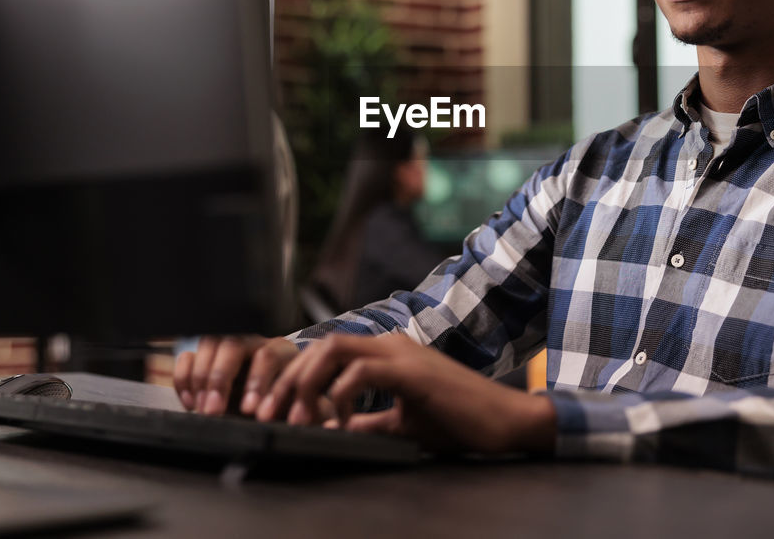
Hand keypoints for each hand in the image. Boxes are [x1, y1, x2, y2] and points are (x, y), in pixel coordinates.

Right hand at [173, 335, 297, 415]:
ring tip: (202, 409)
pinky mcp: (206, 357)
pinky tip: (191, 403)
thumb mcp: (289, 406)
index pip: (267, 356)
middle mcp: (254, 342)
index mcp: (281, 351)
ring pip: (208, 345)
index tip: (249, 410)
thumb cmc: (283, 403)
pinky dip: (184, 379)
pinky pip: (188, 357)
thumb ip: (279, 406)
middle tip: (213, 411)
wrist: (273, 402)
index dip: (256, 382)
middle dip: (219, 378)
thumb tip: (263, 414)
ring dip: (200, 379)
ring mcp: (227, 346)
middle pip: (232, 344)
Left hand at [256, 332, 556, 454]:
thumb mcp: (402, 423)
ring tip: (296, 418)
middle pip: (321, 345)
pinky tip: (336, 423)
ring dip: (305, 383)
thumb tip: (335, 429)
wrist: (506, 422)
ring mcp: (402, 353)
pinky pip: (360, 373)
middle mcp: (391, 344)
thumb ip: (368, 422)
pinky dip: (338, 397)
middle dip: (286, 380)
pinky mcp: (412, 371)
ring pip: (333, 349)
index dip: (294, 379)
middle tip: (267, 414)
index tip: (274, 412)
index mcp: (388, 353)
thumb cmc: (461, 421)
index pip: (326, 352)